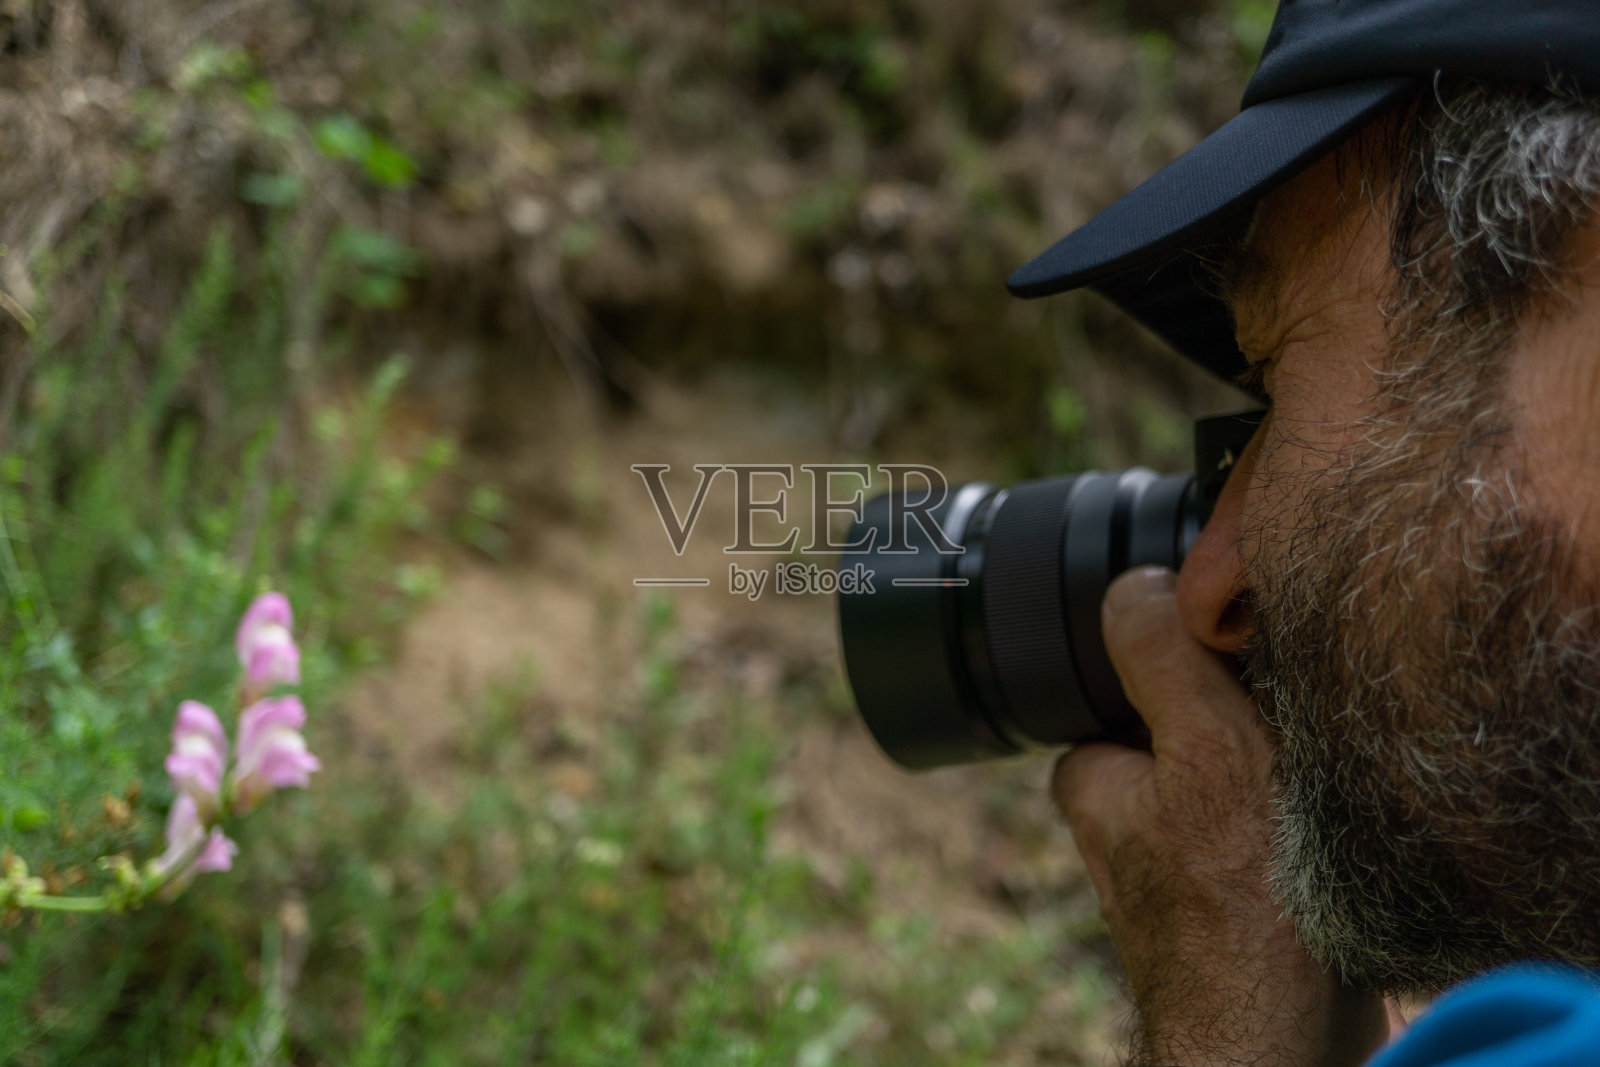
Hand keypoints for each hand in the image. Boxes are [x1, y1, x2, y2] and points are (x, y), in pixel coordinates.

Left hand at [1052, 567, 1390, 1066]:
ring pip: (1232, 779)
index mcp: (1095, 783)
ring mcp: (1182, 872)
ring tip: (1314, 792)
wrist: (1294, 1040)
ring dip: (1280, 772)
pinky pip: (1265, 832)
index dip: (1190, 665)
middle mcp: (1126, 829)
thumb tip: (1134, 584)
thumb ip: (1160, 659)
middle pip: (1189, 728)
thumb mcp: (1204, 750)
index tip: (1239, 680)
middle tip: (1290, 742)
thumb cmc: (1248, 904)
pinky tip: (1327, 833)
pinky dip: (1298, 823)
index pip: (1127, 684)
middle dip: (1244, 723)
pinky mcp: (1239, 906)